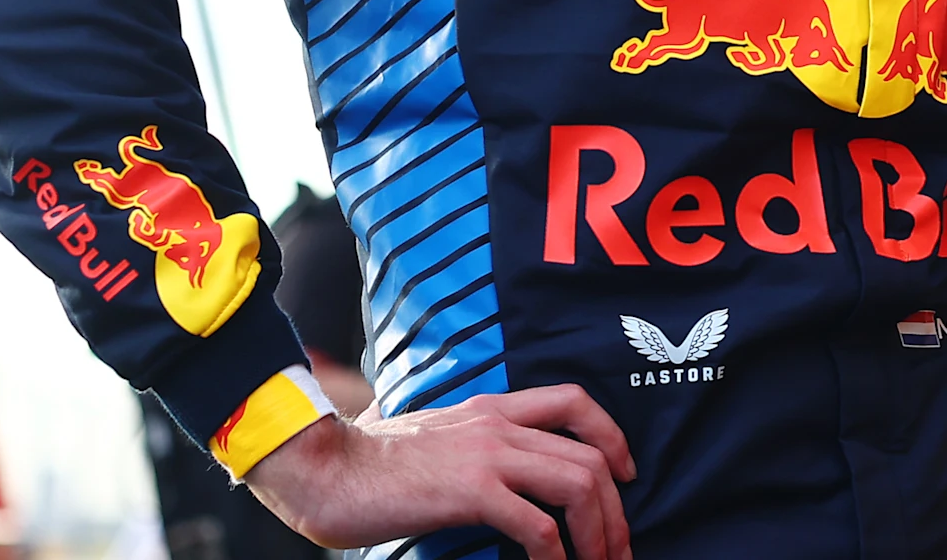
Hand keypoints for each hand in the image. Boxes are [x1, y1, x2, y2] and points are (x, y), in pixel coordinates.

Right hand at [246, 386, 636, 559]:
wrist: (321, 466)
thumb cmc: (365, 462)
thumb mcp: (429, 437)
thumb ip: (461, 445)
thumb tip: (475, 471)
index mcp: (490, 408)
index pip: (573, 402)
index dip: (611, 436)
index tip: (625, 475)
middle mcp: (497, 424)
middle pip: (589, 456)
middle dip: (615, 508)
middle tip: (619, 547)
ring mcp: (487, 454)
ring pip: (577, 485)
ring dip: (599, 532)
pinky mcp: (471, 491)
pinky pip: (537, 526)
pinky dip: (557, 556)